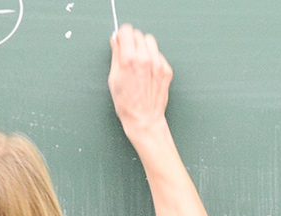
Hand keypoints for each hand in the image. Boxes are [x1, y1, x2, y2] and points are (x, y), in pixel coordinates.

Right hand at [109, 24, 172, 141]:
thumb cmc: (126, 103)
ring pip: (150, 41)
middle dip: (132, 41)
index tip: (120, 39)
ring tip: (138, 60)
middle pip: (139, 35)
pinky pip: (158, 54)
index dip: (122, 35)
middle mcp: (146, 59)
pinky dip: (152, 58)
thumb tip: (115, 40)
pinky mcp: (167, 70)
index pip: (127, 31)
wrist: (144, 118)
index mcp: (129, 59)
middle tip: (128, 53)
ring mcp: (159, 64)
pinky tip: (147, 71)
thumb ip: (115, 55)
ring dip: (143, 46)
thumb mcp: (113, 78)